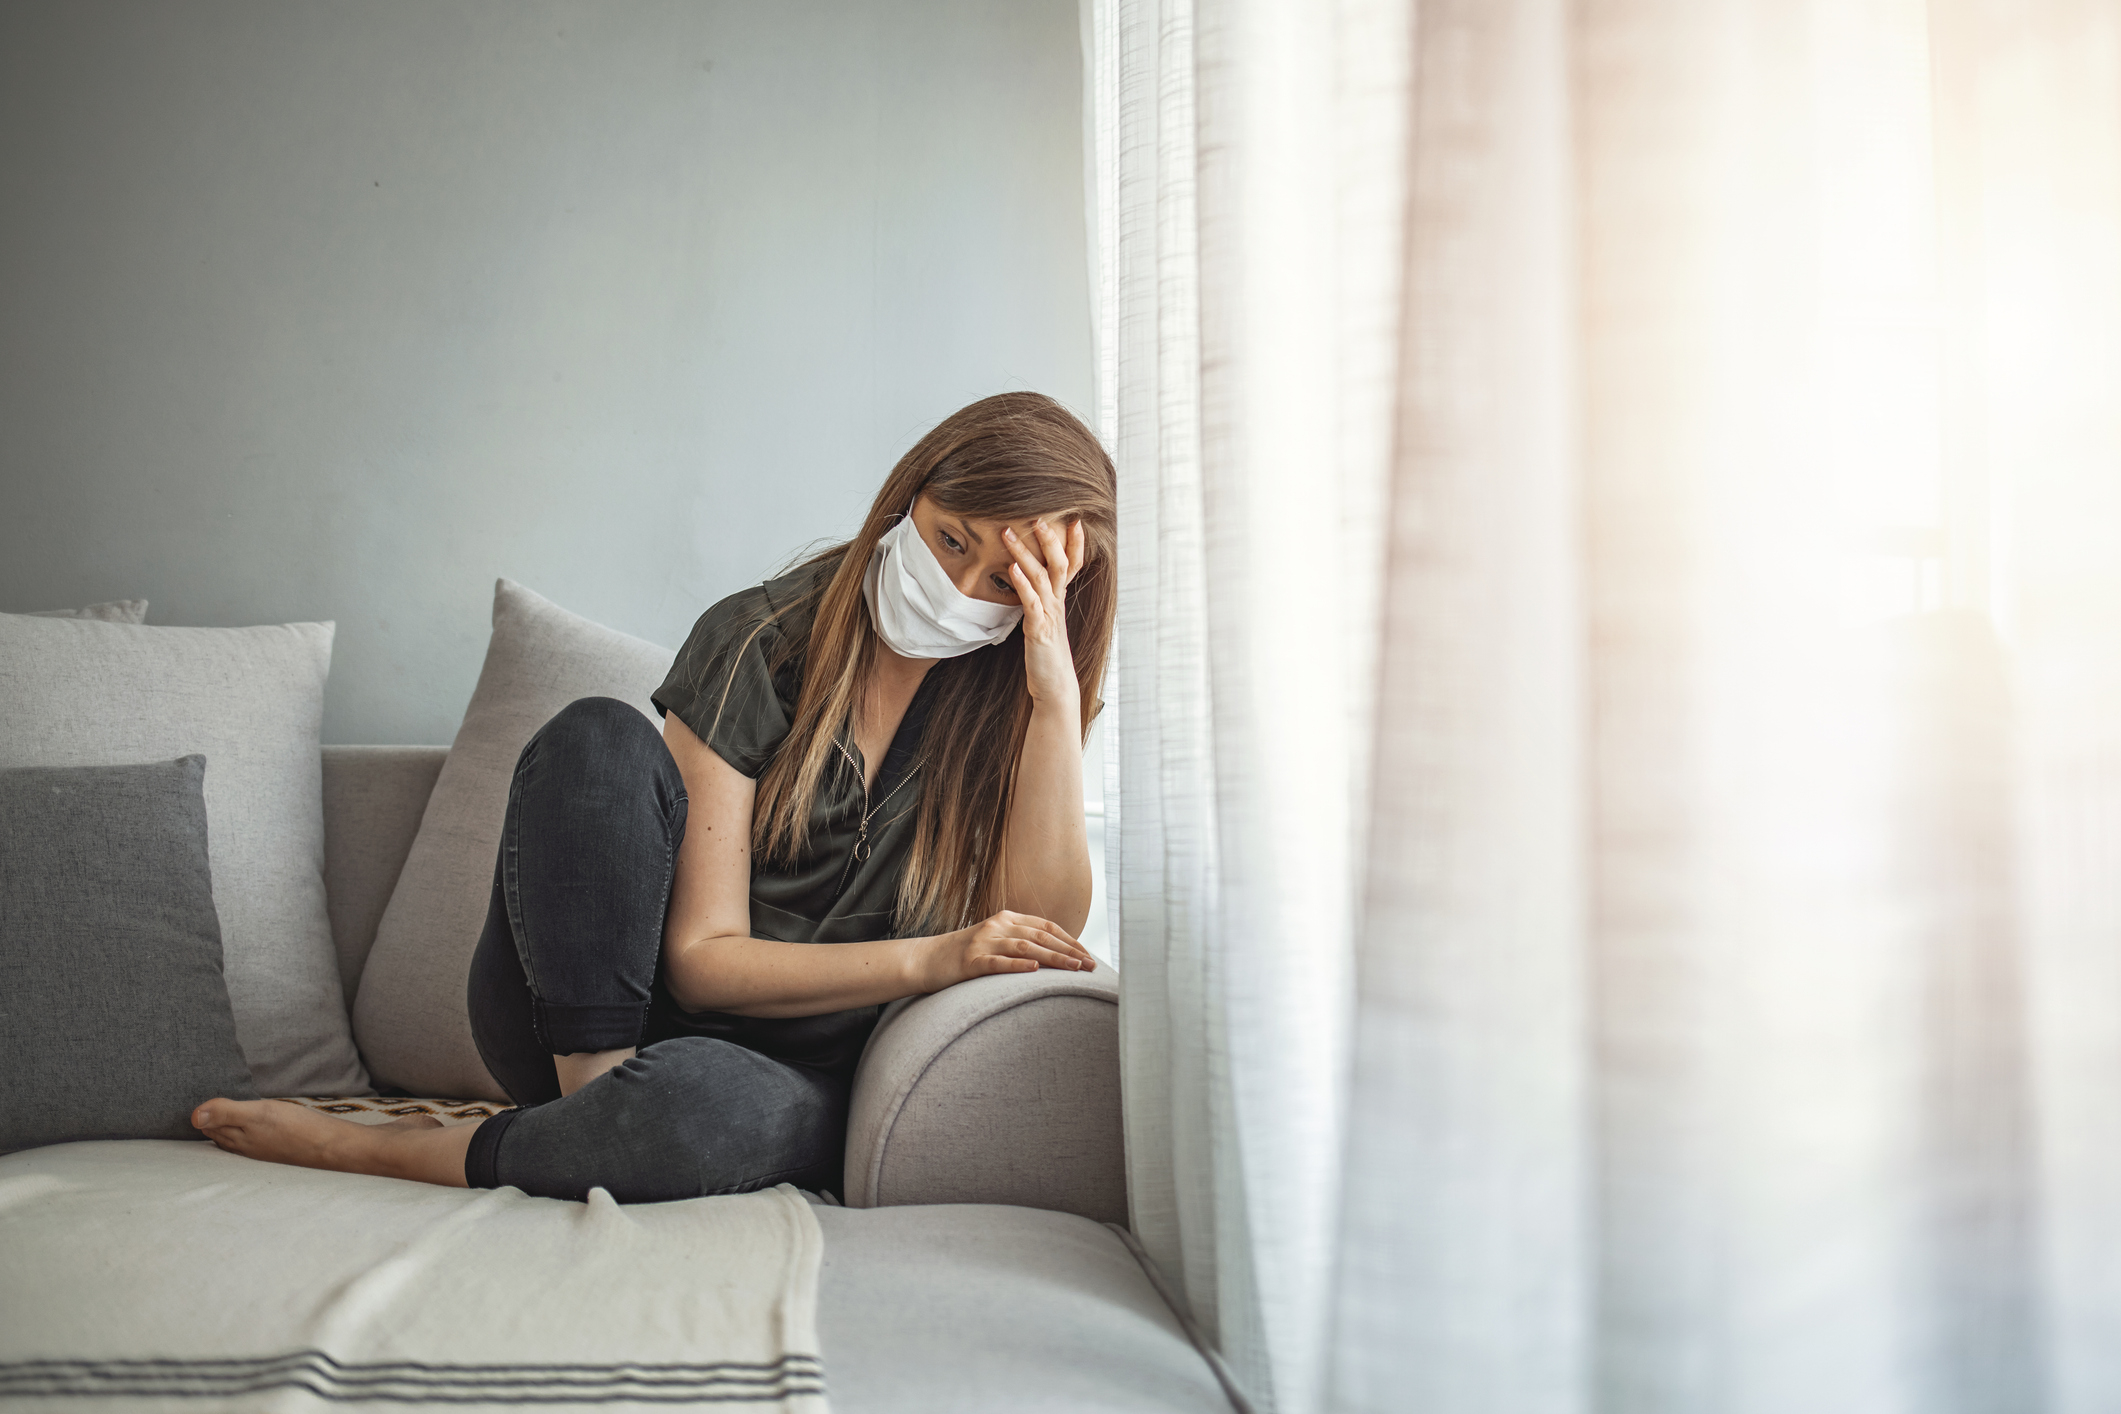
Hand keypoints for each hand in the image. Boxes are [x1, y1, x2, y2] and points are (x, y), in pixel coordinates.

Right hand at [913, 910, 1096, 991]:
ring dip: (1053, 958)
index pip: (1047, 927)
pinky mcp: (970, 961)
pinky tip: (1034, 971)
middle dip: (1069, 951)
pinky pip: (997, 963)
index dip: (1070, 940)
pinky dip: (1017, 966)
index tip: (1089, 956)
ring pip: (1025, 948)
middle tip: (1091, 966)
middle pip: (1041, 937)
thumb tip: (1055, 956)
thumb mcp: (995, 941)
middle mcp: (997, 926)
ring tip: (1074, 968)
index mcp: (1006, 919)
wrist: (926, 959)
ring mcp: (983, 942)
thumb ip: (1020, 943)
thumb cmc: (965, 955)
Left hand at [1003, 518, 1084, 709]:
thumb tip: (1024, 584)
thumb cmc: (1047, 657)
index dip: (1075, 544)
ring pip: (1041, 577)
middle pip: (1059, 564)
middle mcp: (1058, 604)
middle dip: (1049, 539)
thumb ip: (1038, 603)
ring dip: (1024, 553)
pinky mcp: (1039, 631)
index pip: (1073, 566)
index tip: (1074, 520)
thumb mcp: (1044, 623)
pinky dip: (1021, 584)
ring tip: (1009, 533)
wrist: (1056, 688)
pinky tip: (1011, 569)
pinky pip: (1031, 603)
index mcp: (1060, 601)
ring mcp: (1050, 616)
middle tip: (1037, 516)